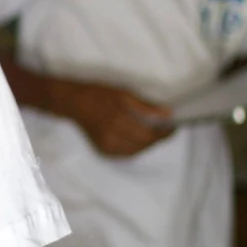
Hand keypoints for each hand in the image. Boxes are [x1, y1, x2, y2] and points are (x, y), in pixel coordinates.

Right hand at [58, 80, 173, 156]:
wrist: (73, 102)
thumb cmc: (98, 93)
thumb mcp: (123, 93)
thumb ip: (146, 106)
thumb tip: (168, 114)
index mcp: (119, 121)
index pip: (150, 134)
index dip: (165, 133)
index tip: (174, 127)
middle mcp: (113, 137)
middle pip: (144, 145)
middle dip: (157, 139)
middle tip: (164, 130)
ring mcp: (107, 145)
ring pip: (136, 151)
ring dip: (146, 144)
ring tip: (151, 134)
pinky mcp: (103, 150)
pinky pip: (125, 153)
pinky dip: (134, 148)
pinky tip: (136, 139)